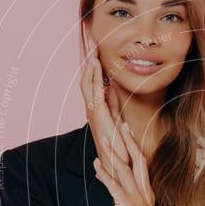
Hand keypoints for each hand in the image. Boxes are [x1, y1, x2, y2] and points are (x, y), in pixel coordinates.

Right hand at [79, 34, 129, 179]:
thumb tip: (111, 90)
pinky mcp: (99, 116)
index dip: (93, 66)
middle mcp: (92, 109)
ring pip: (88, 83)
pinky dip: (95, 77)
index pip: (93, 83)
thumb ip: (112, 105)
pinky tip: (96, 64)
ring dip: (90, 65)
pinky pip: (95, 92)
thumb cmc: (117, 146)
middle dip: (89, 60)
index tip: (96, 50)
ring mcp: (94, 112)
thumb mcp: (116, 120)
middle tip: (91, 40)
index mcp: (97, 109)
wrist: (116, 165)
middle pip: (87, 79)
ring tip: (92, 47)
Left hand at [93, 121, 155, 205]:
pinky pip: (115, 186)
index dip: (135, 146)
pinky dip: (105, 174)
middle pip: (138, 160)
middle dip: (128, 141)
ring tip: (102, 139)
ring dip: (112, 153)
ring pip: (125, 170)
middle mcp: (146, 193)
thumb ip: (128, 197)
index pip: (143, 164)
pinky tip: (96, 166)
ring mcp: (137, 199)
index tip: (127, 130)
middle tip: (119, 124)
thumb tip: (114, 183)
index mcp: (149, 192)